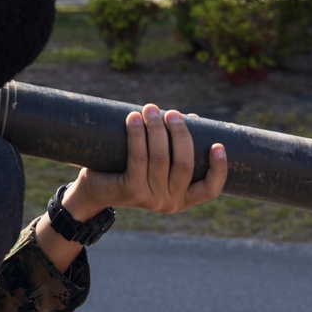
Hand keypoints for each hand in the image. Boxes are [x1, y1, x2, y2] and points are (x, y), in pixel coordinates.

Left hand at [64, 103, 227, 219]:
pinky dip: (137, 135)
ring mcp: (151, 199)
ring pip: (160, 158)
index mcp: (183, 198)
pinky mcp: (132, 191)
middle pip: (184, 163)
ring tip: (150, 109)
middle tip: (171, 113)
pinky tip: (133, 119)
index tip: (218, 144)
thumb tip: (193, 118)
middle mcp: (171, 202)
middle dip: (180, 133)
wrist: (93, 191)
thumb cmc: (127, 170)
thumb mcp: (155, 162)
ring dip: (156, 129)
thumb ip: (173, 146)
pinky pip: (138, 158)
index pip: (210, 189)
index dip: (219, 168)